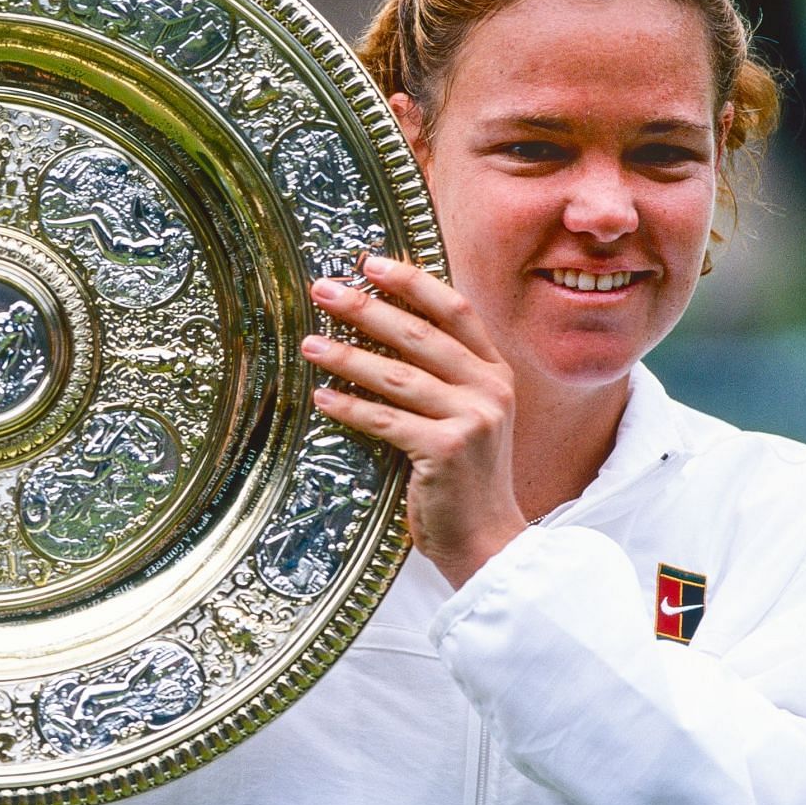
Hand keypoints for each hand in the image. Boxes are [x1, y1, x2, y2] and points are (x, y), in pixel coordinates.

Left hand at [301, 255, 528, 587]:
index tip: (371, 262)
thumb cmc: (466, 480)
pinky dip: (350, 407)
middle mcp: (490, 390)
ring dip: (347, 357)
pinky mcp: (446, 450)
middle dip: (367, 308)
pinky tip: (321, 397)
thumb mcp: (469, 418)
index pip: (455, 310)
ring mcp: (472, 420)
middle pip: (420, 335)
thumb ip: (443, 378)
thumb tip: (383, 331)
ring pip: (397, 376)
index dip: (412, 282)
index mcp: (497, 373)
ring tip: (309, 344)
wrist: (488, 542)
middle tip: (323, 291)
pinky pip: (385, 420)